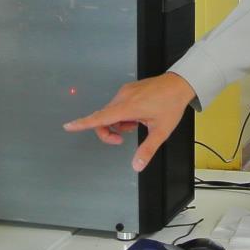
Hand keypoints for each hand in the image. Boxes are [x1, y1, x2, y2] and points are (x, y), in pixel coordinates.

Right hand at [63, 73, 195, 171]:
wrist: (180, 84)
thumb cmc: (171, 104)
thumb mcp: (160, 131)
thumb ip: (147, 149)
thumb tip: (137, 165)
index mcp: (127, 107)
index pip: (100, 118)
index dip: (83, 123)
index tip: (68, 126)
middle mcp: (122, 97)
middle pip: (103, 118)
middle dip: (109, 131)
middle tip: (122, 139)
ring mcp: (125, 92)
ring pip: (111, 112)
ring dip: (119, 123)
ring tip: (137, 124)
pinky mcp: (128, 89)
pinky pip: (118, 105)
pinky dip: (123, 114)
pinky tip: (137, 116)